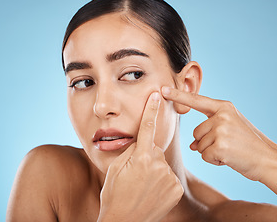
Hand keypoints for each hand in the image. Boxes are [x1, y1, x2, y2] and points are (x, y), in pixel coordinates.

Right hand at [98, 92, 183, 221]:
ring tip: (143, 185)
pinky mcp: (175, 189)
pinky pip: (168, 176)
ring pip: (161, 163)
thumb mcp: (116, 168)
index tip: (157, 95)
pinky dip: (162, 181)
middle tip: (136, 173)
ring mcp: (169, 178)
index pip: (147, 127)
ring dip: (154, 169)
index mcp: (141, 157)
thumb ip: (131, 151)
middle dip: (146, 156)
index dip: (152, 109)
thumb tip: (141, 141)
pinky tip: (152, 191)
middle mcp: (158, 165)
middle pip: (154, 150)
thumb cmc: (114, 194)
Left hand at [161, 86, 276, 182]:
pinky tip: (229, 158)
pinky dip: (214, 160)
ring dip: (211, 152)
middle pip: (195, 131)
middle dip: (206, 142)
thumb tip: (192, 144)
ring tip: (230, 150)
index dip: (178, 95)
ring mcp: (221, 129)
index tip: (163, 90)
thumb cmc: (248, 144)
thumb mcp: (231, 127)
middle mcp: (222, 115)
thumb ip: (210, 129)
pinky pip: (204, 155)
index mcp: (224, 107)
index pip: (196, 100)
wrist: (268, 159)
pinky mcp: (220, 145)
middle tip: (227, 144)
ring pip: (199, 145)